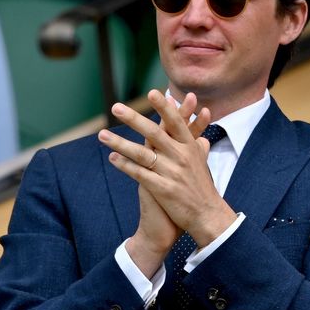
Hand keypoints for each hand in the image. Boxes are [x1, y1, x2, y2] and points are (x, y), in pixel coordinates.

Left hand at [100, 90, 232, 251]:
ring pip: (142, 154)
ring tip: (102, 135)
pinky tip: (113, 159)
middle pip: (155, 133)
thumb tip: (201, 135)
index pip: (176, 123)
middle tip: (116, 107)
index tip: (153, 92)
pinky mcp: (163, 189)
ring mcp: (172, 173)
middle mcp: (182, 157)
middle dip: (134, 119)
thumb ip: (200, 148)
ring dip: (120, 143)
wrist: (208, 216)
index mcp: (191, 148)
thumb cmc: (203, 190)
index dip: (164, 108)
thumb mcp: (204, 165)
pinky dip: (125, 166)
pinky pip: (140, 174)